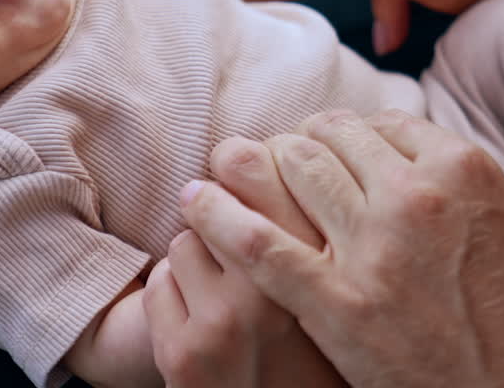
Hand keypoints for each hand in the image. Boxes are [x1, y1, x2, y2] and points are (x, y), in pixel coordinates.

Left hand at [144, 138, 344, 387]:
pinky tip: (200, 325)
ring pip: (187, 240)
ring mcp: (227, 326)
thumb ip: (331, 231)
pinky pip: (159, 284)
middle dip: (224, 211)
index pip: (278, 164)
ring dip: (198, 261)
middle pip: (225, 193)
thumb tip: (304, 146)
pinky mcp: (182, 355)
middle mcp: (281, 295)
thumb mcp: (345, 291)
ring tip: (225, 294)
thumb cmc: (320, 358)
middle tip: (225, 224)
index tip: (253, 167)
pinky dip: (172, 299)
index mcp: (331, 270)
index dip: (258, 161)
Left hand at [180, 110, 503, 387]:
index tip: (324, 145)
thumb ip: (450, 182)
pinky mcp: (338, 304)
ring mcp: (374, 249)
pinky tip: (197, 202)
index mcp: (460, 168)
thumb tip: (394, 154)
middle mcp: (415, 196)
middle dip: (295, 143)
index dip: (342, 132)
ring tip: (229, 167)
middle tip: (276, 157)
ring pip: (289, 173)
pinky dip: (220, 217)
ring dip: (252, 165)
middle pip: (328, 138)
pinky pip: (262, 244)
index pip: (377, 122)